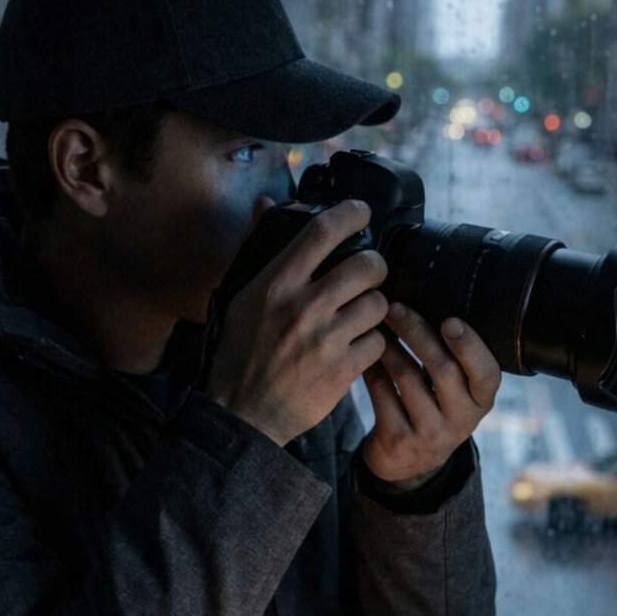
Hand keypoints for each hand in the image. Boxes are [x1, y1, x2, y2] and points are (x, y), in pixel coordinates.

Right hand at [207, 201, 388, 445]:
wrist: (241, 413)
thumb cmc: (238, 353)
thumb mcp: (239, 296)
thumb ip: (257, 248)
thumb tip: (266, 202)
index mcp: (276, 284)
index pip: (323, 232)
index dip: (351, 214)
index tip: (362, 212)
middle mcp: (303, 308)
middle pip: (366, 265)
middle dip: (374, 267)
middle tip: (369, 276)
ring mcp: (325, 341)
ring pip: (378, 305)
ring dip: (374, 308)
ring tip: (360, 316)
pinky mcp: (341, 372)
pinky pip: (377, 343)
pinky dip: (371, 345)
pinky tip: (356, 347)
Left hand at [361, 302, 500, 488]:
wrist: (409, 463)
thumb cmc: (434, 407)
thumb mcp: (457, 392)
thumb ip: (456, 358)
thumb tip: (433, 294)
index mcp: (482, 401)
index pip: (486, 373)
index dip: (469, 346)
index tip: (450, 321)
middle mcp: (461, 420)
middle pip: (442, 368)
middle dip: (418, 332)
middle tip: (396, 307)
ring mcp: (429, 433)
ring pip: (407, 377)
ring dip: (389, 345)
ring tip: (377, 322)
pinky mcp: (398, 439)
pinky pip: (381, 393)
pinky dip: (371, 366)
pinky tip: (364, 350)